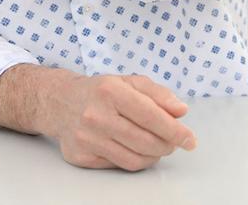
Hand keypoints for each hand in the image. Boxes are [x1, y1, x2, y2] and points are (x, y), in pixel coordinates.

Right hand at [40, 69, 196, 170]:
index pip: (152, 116)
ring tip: (156, 146)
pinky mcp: (81, 155)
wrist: (58, 102)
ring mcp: (86, 138)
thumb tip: (181, 111)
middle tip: (172, 142)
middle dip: (167, 145)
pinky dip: (133, 160)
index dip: (176, 131)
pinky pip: (119, 165)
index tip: (190, 139)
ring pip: (135, 159)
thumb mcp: (127, 82)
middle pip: (146, 142)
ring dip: (153, 156)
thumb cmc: (98, 92)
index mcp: (109, 91)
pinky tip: (133, 148)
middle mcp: (95, 115)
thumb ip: (157, 93)